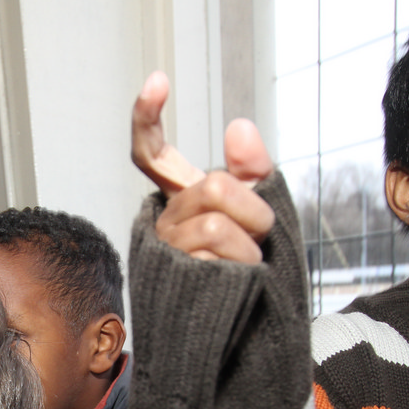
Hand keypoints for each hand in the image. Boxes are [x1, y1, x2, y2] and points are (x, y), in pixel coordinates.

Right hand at [132, 71, 275, 262]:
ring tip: (246, 265)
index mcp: (179, 198)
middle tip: (260, 234)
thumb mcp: (259, 210)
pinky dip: (239, 267)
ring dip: (249, 247)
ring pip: (216, 227)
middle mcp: (165, 221)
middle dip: (253, 209)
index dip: (148, 116)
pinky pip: (214, 257)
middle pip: (213, 188)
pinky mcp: (173, 279)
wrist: (246, 329)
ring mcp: (166, 250)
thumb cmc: (248, 269)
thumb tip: (240, 125)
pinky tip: (234, 279)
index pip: (150, 152)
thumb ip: (251, 169)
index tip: (157, 80)